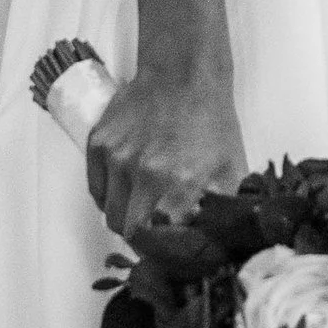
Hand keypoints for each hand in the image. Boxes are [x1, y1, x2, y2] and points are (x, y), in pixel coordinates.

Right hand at [83, 64, 245, 239]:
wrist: (184, 75)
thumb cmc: (209, 120)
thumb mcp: (230, 167)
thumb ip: (224, 208)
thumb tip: (222, 239)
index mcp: (181, 185)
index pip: (160, 242)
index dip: (162, 252)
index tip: (166, 251)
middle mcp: (145, 175)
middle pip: (129, 232)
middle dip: (141, 239)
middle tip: (152, 233)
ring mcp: (118, 159)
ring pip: (110, 213)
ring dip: (124, 217)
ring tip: (140, 206)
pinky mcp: (99, 144)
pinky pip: (96, 188)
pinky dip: (108, 195)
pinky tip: (125, 188)